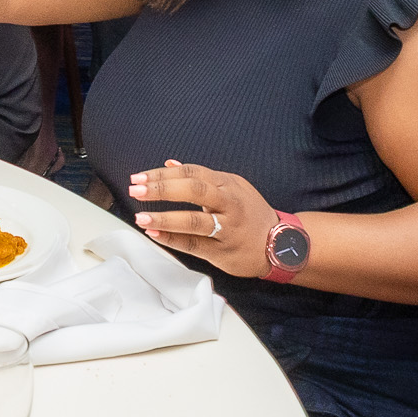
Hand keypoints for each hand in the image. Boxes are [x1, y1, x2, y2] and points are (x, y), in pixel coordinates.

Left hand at [129, 160, 279, 278]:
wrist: (281, 244)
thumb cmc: (250, 212)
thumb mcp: (231, 186)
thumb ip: (200, 176)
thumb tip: (169, 164)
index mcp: (227, 184)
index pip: (191, 173)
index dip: (163, 174)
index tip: (139, 177)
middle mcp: (229, 203)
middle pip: (194, 191)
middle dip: (162, 189)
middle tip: (136, 190)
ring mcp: (227, 228)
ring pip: (194, 221)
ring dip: (165, 218)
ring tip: (141, 217)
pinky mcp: (223, 252)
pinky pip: (195, 245)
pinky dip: (173, 239)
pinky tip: (155, 234)